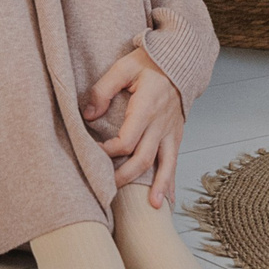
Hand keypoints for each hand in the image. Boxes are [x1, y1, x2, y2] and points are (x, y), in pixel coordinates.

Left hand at [81, 45, 185, 208]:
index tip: (94, 153)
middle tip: (108, 189)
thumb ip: (103, 90)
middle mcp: (161, 123)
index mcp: (147, 107)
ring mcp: (171, 131)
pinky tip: (168, 199)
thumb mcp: (123, 68)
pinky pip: (175, 161)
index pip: (127, 140)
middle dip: (126, 177)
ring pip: (166, 164)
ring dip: (158, 186)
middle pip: (144, 158)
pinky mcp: (176, 135)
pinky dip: (171, 180)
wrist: (180, 61)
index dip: (109, 151)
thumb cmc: (149, 63)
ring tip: (153, 207)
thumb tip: (88, 115)